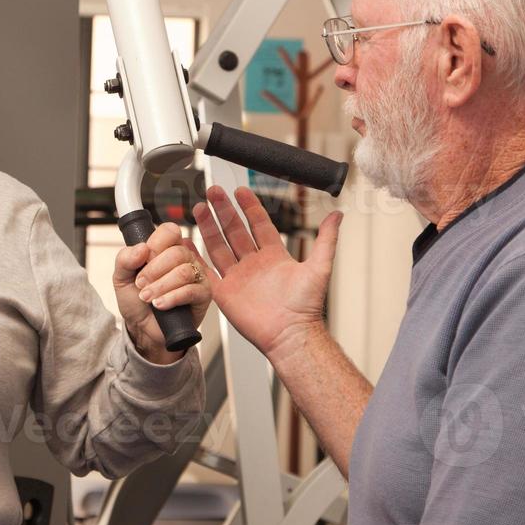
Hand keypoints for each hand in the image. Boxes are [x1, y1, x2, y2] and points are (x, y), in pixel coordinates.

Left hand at [112, 222, 211, 363]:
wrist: (142, 329)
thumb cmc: (136, 301)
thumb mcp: (121, 278)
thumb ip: (124, 259)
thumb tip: (141, 248)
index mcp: (166, 248)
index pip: (169, 231)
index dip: (155, 245)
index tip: (142, 261)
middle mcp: (184, 258)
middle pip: (177, 252)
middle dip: (154, 271)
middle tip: (142, 285)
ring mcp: (196, 275)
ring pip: (184, 272)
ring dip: (161, 286)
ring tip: (149, 298)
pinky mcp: (203, 294)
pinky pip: (191, 290)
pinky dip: (172, 298)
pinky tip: (160, 305)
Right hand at [194, 185, 341, 359]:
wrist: (290, 333)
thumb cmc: (306, 306)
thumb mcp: (319, 267)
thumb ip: (326, 240)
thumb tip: (338, 215)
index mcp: (274, 256)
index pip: (259, 224)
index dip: (250, 207)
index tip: (240, 191)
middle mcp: (253, 264)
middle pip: (234, 231)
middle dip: (224, 210)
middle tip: (213, 191)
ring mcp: (237, 277)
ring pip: (218, 246)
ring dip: (208, 227)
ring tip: (199, 207)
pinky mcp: (224, 292)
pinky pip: (206, 272)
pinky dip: (195, 258)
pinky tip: (186, 243)